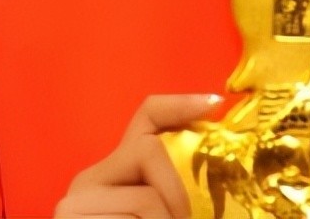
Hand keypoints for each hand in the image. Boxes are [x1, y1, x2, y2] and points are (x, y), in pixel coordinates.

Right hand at [55, 93, 221, 217]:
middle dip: (181, 191)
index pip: (146, 118)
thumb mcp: (163, 216)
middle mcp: (90, 180)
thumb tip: (235, 177)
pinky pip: (136, 218)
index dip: (182, 103)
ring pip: (147, 198)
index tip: (216, 103)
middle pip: (149, 148)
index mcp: (115, 173)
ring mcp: (75, 204)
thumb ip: (178, 198)